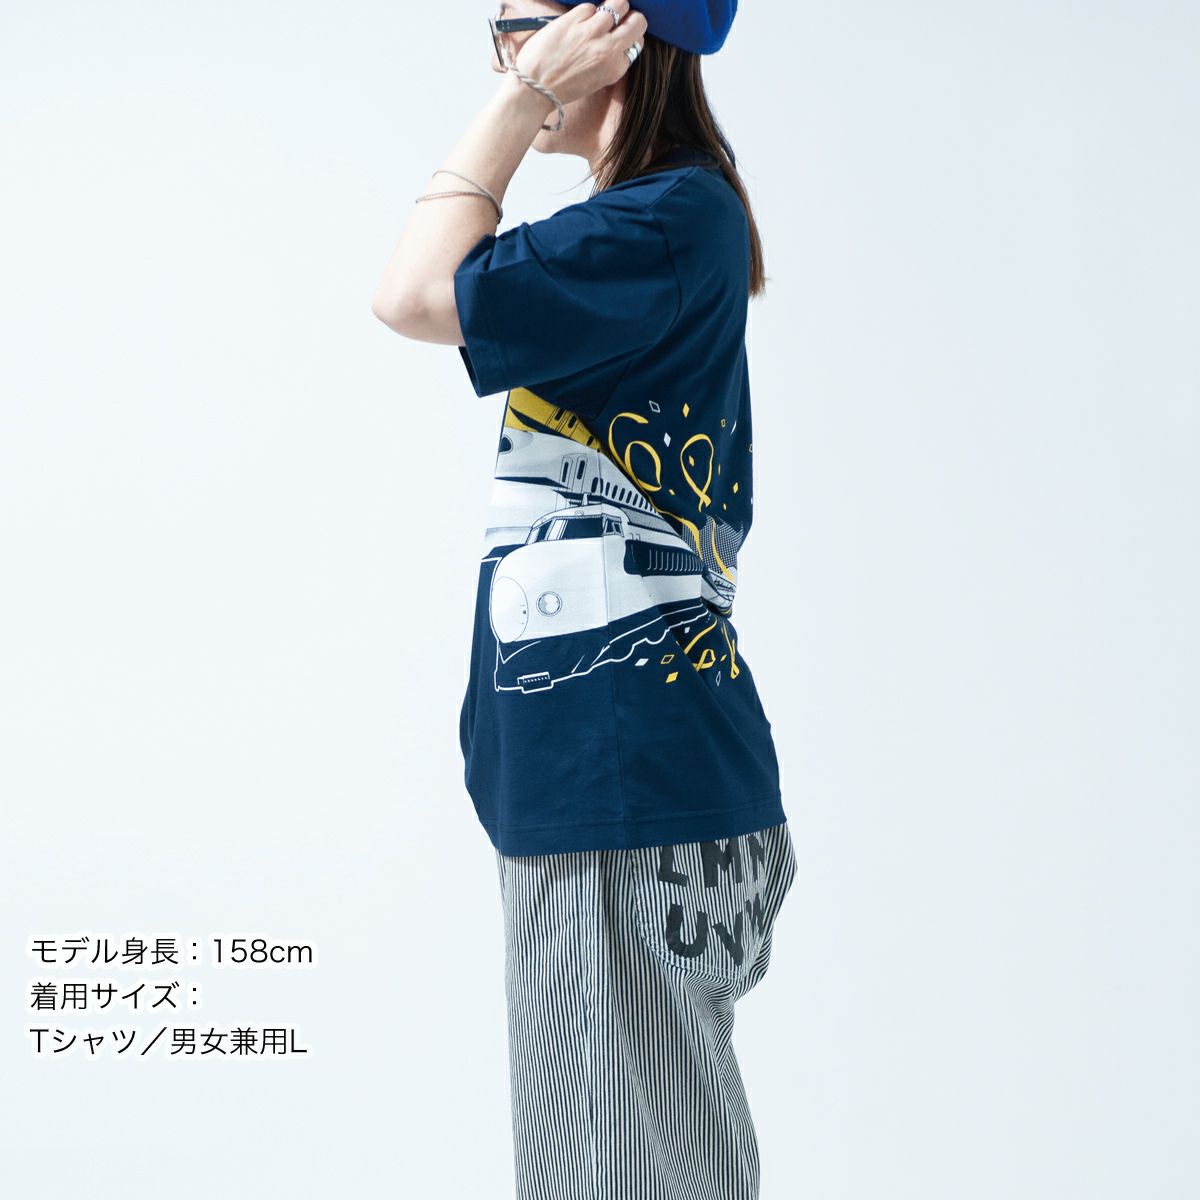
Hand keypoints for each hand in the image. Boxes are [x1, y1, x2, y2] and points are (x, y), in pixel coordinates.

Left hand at [514, 2, 647, 105]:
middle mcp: (608, 49)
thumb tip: (617, 38)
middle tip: (618, 19)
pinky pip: (589, 7)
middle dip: (630, 17)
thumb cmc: (562, 87)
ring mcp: (592, 32)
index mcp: (615, 68)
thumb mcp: (595, 80)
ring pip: (618, 4)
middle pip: (637, 21)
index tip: (620, 35)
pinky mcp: (574, 20)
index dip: (629, 35)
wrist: (534, 88)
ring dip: (610, 8)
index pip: (637, 41)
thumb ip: (610, 60)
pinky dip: (585, 12)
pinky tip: (575, 23)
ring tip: (597, 17)